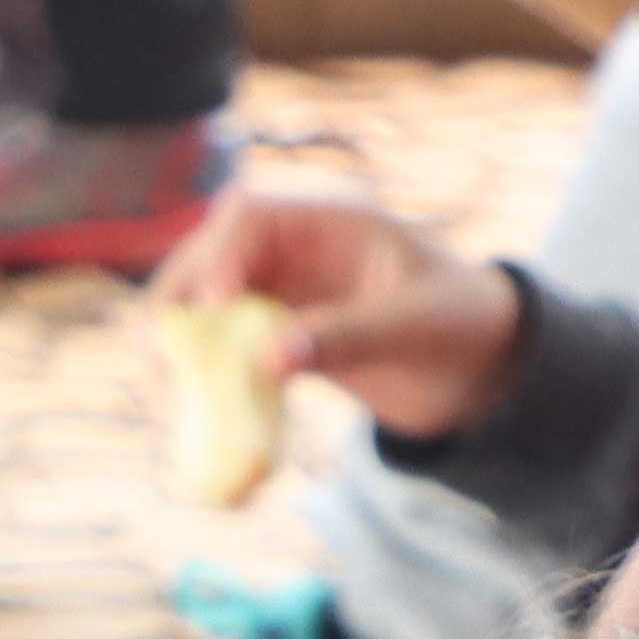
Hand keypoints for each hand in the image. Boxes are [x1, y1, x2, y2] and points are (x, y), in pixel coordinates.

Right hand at [151, 189, 528, 446]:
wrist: (483, 369)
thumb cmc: (464, 325)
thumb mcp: (412, 327)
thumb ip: (346, 337)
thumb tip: (270, 360)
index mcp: (330, 225)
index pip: (251, 220)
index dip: (219, 256)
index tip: (213, 306)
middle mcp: (296, 255)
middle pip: (211, 260)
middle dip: (178, 300)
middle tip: (155, 352)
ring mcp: (284, 299)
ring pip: (210, 310)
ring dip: (184, 345)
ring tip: (164, 387)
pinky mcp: (282, 345)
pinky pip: (230, 357)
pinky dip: (210, 385)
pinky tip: (199, 418)